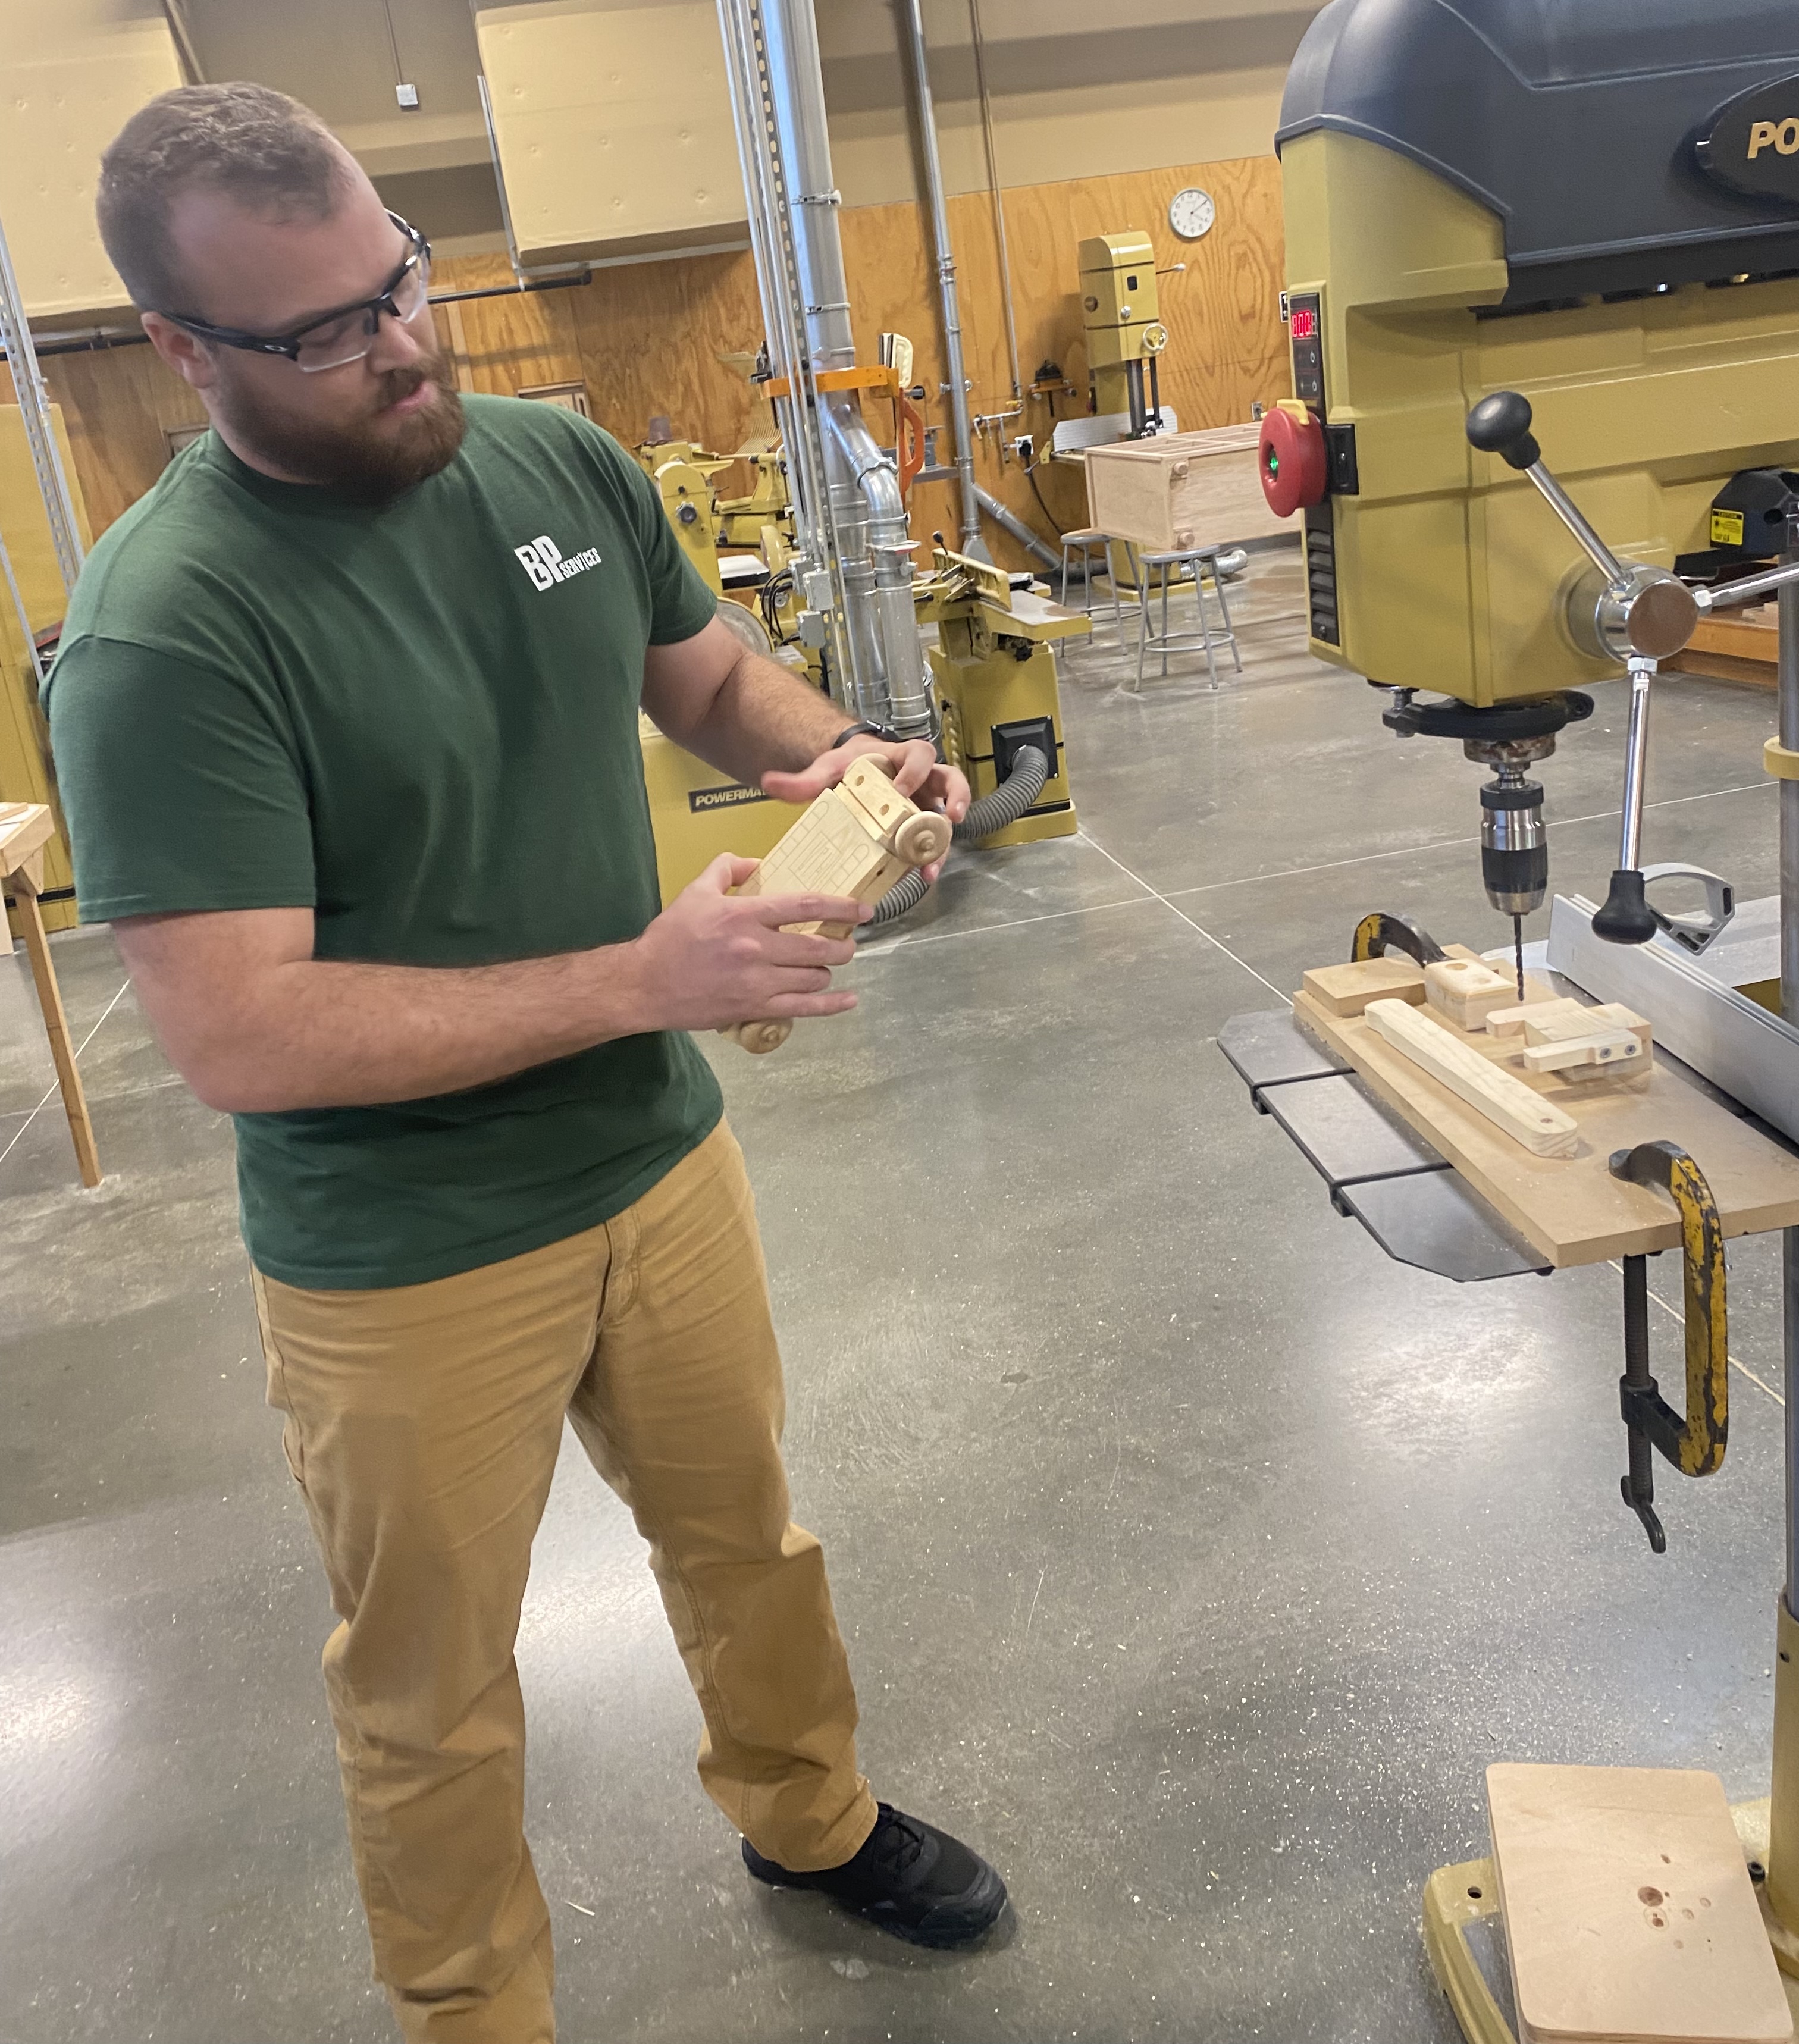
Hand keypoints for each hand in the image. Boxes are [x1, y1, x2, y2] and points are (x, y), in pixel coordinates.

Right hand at [626, 855, 868, 1031]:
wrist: (645, 983)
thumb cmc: (670, 937)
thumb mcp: (695, 891)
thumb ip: (727, 868)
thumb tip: (755, 863)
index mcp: (745, 915)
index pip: (805, 905)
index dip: (840, 906)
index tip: (861, 909)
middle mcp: (757, 948)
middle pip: (818, 946)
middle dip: (842, 944)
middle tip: (848, 941)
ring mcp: (758, 982)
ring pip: (814, 977)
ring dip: (828, 971)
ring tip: (827, 965)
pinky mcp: (754, 1009)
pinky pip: (804, 1009)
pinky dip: (831, 1005)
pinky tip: (848, 1000)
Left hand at [762, 738, 970, 885]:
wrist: (856, 775)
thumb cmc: (851, 768)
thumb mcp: (829, 769)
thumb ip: (803, 779)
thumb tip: (769, 782)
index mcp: (901, 758)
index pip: (919, 755)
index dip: (915, 771)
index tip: (903, 789)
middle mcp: (921, 779)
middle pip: (950, 780)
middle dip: (956, 798)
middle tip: (952, 817)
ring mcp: (925, 803)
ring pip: (946, 817)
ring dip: (943, 842)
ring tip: (933, 865)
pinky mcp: (921, 826)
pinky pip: (932, 840)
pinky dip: (928, 857)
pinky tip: (920, 875)